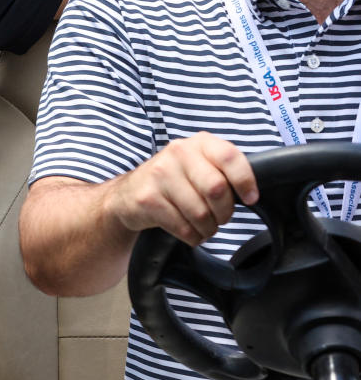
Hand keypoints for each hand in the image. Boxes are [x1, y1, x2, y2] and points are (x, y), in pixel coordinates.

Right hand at [106, 132, 257, 246]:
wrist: (128, 194)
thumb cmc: (174, 182)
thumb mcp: (199, 166)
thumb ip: (223, 170)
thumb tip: (251, 193)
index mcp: (199, 143)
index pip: (230, 156)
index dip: (245, 181)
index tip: (250, 199)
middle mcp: (178, 153)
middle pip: (216, 189)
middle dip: (224, 212)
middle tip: (220, 217)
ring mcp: (160, 174)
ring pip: (200, 213)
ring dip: (207, 229)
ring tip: (202, 226)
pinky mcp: (148, 198)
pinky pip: (183, 227)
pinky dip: (191, 236)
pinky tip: (186, 230)